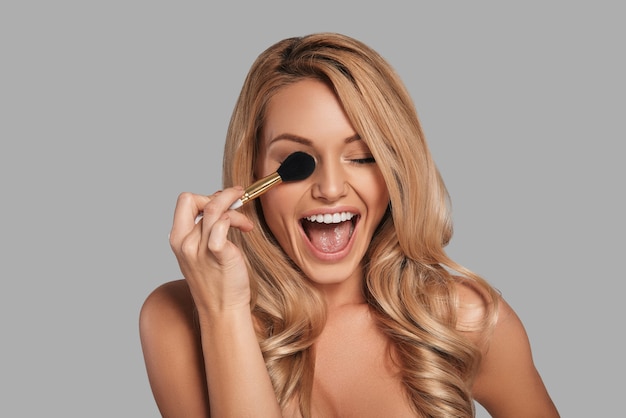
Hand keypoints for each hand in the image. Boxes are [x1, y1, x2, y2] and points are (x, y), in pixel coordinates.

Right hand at [168, 187, 254, 313]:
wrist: (223, 309)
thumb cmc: (216, 280)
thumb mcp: (202, 252)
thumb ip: (205, 229)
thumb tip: (221, 203)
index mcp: (178, 239)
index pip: (185, 201)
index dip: (205, 196)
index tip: (223, 204)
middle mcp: (185, 243)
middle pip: (195, 199)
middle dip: (218, 196)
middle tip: (236, 203)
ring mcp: (200, 249)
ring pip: (214, 209)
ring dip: (234, 205)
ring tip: (246, 221)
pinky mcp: (219, 254)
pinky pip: (222, 224)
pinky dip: (235, 219)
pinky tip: (246, 229)